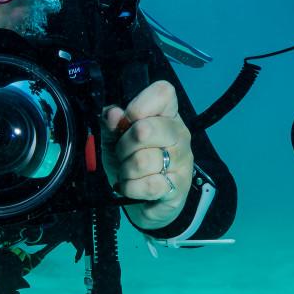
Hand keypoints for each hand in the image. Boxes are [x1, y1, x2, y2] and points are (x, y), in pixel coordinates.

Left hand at [102, 80, 193, 230]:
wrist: (142, 201)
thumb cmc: (130, 162)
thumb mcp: (114, 139)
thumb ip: (111, 124)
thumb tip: (112, 113)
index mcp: (167, 115)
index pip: (163, 92)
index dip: (138, 106)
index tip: (126, 123)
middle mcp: (179, 134)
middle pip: (145, 129)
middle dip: (123, 146)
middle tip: (123, 154)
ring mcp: (182, 161)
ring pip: (143, 160)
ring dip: (125, 170)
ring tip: (128, 173)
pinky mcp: (179, 187)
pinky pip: (149, 185)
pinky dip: (131, 188)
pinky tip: (131, 187)